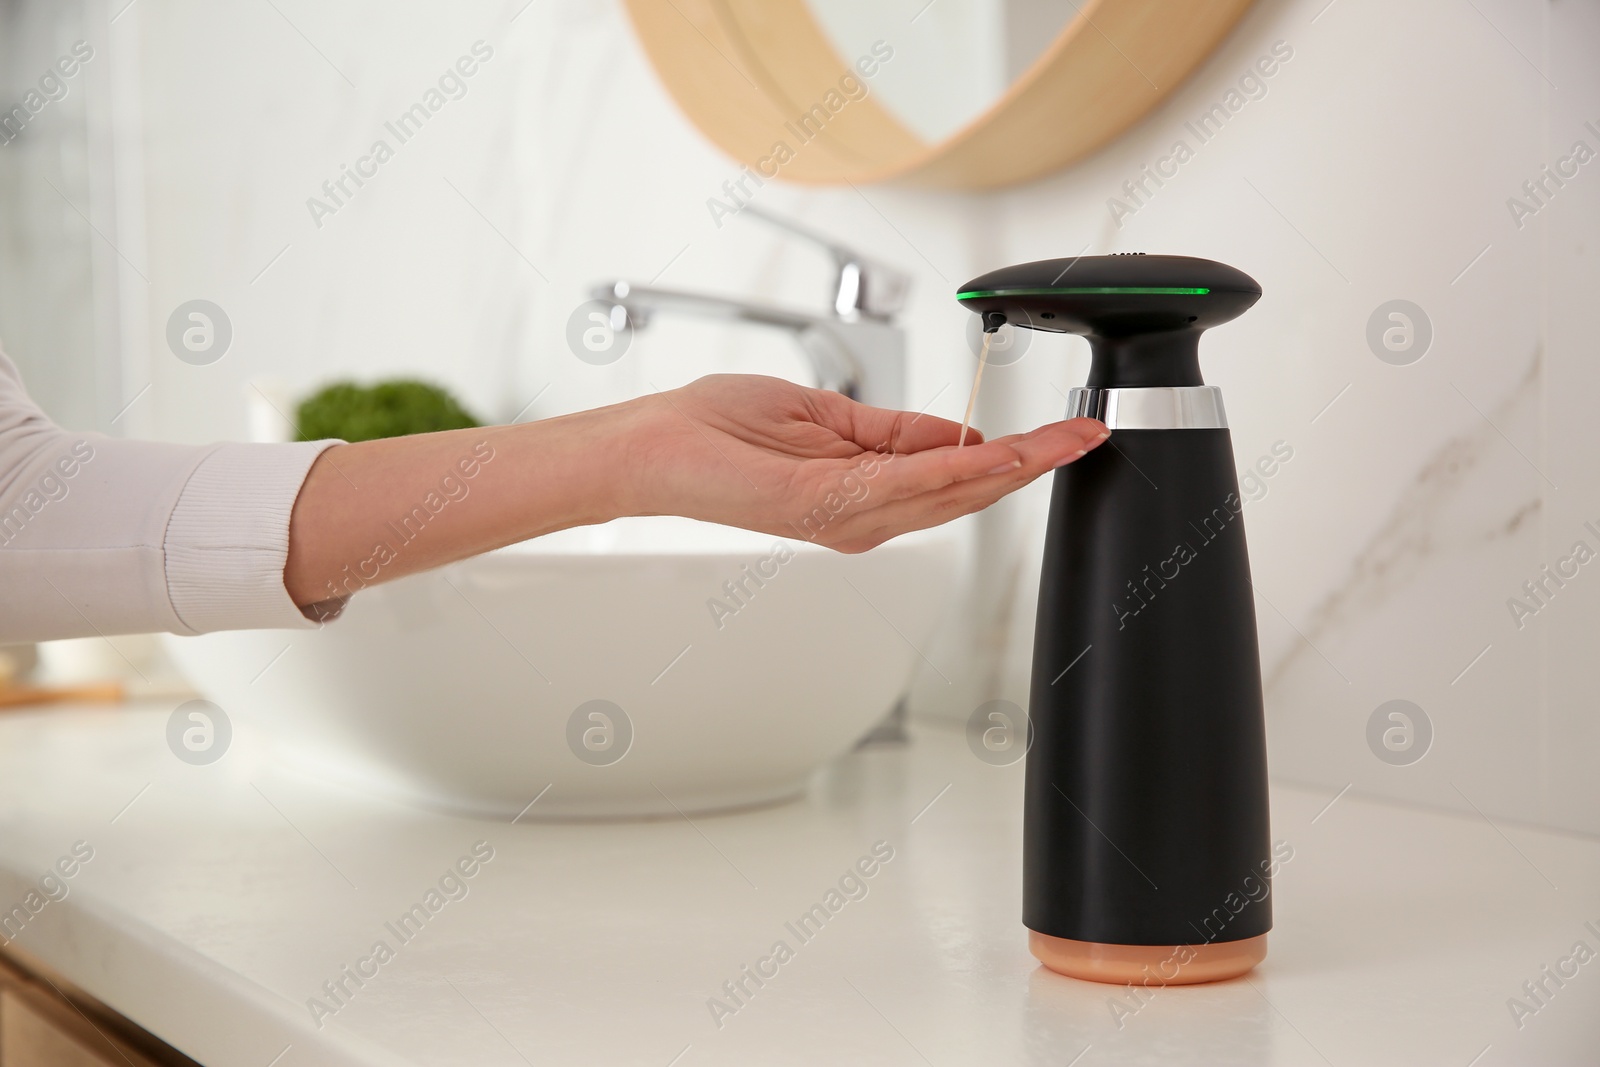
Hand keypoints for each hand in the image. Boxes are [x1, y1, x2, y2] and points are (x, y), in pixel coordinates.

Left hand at [624, 375, 1109, 551]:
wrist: (659, 446)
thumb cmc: (721, 430)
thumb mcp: (826, 415)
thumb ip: (893, 431)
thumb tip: (957, 435)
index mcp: (866, 489)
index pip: (956, 475)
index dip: (1015, 455)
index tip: (1066, 432)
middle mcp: (865, 515)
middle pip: (968, 492)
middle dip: (1034, 463)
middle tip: (1089, 435)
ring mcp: (849, 516)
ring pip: (951, 493)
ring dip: (1015, 467)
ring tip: (1068, 440)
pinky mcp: (827, 505)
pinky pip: (907, 486)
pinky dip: (960, 470)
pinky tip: (1002, 455)